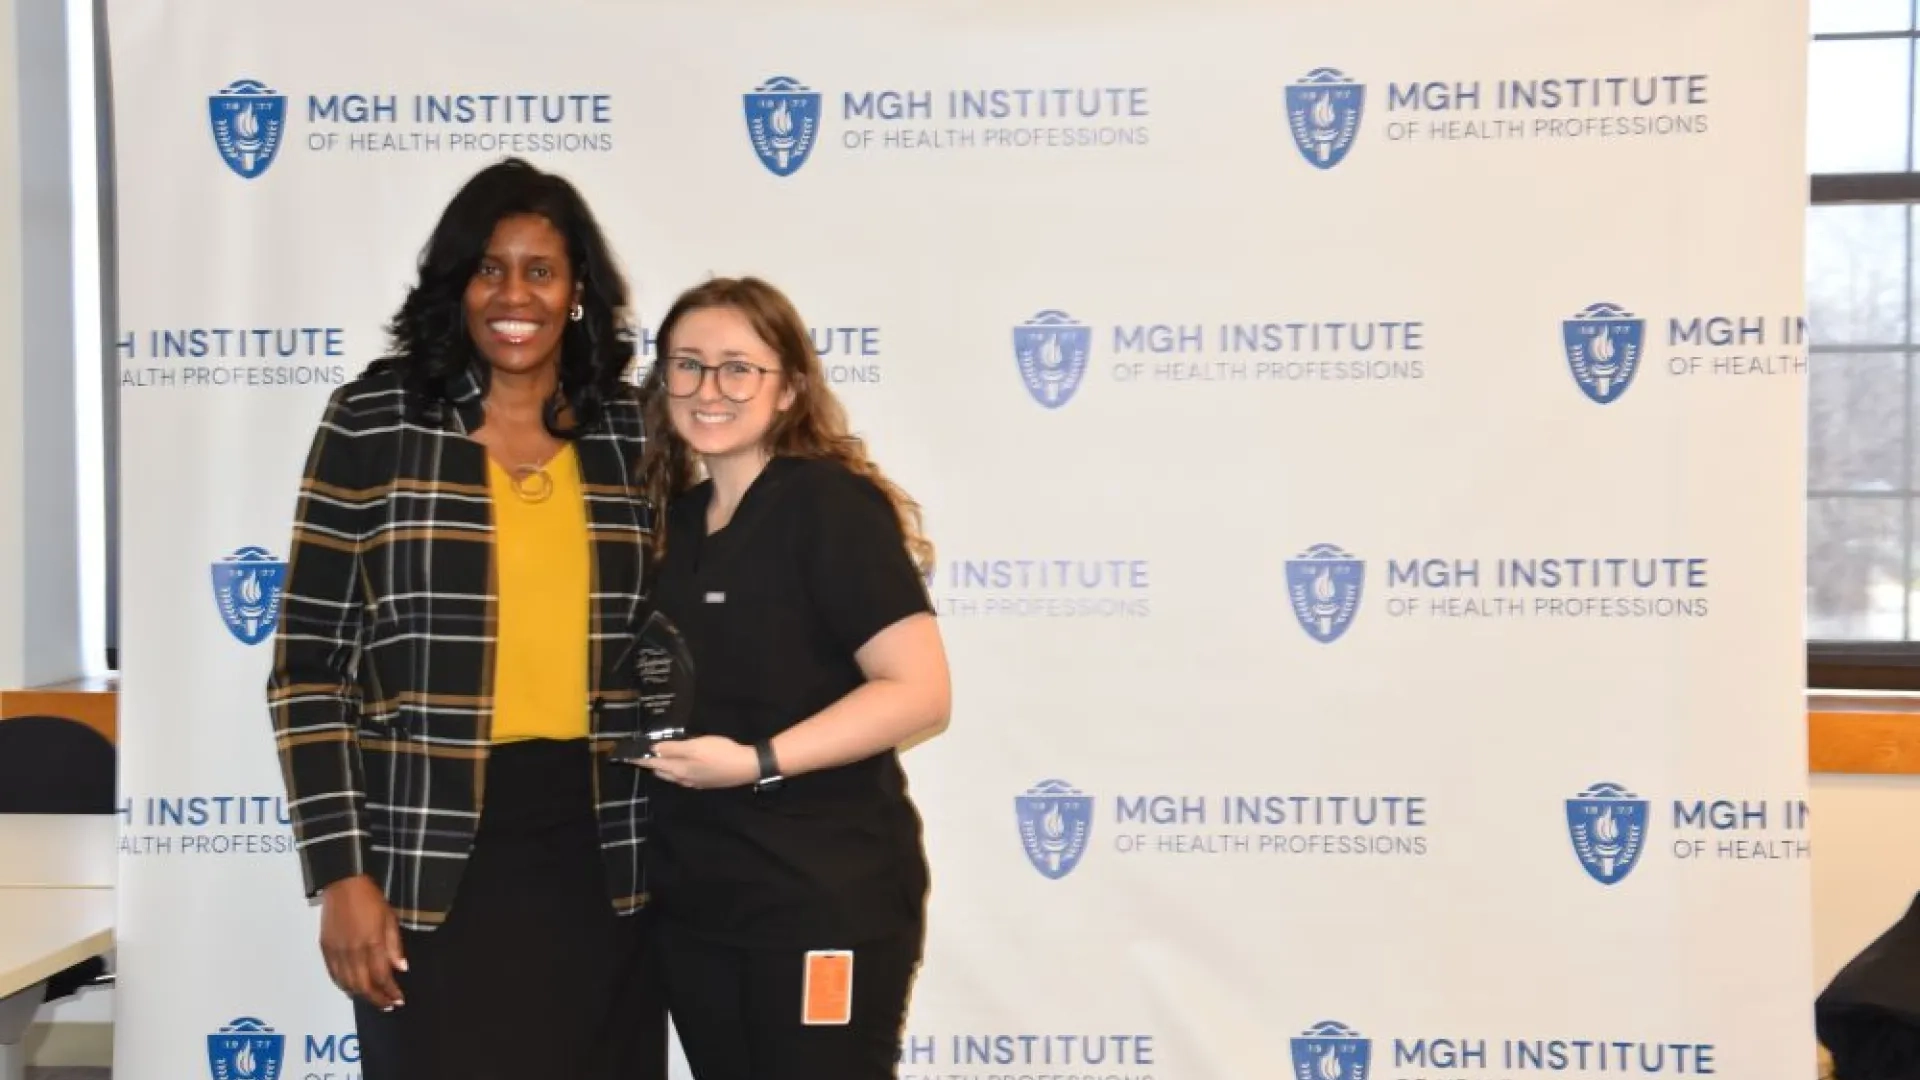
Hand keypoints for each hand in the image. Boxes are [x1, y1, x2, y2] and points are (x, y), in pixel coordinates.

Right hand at [319, 874, 406, 1009]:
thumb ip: (394, 946)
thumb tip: (401, 968)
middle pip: (363, 985)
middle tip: (387, 1005)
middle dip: (377, 999)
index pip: (382, 976)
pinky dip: (343, 986)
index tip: (398, 1000)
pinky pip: (333, 974)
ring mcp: (337, 951)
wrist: (343, 884)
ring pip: (347, 983)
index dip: (390, 992)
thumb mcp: (390, 918)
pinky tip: (352, 989)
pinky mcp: (325, 948)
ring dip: (361, 996)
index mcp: (371, 943)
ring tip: (373, 999)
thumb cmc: (370, 898)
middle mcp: (353, 951)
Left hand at [637, 735, 757, 789]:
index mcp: (678, 769)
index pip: (653, 764)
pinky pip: (683, 777)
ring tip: (659, 759)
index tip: (627, 756)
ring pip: (673, 775)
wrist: (745, 767)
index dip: (640, 759)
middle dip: (651, 764)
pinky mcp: (704, 782)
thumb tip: (653, 749)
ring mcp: (694, 782)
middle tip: (643, 755)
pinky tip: (681, 766)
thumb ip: (673, 748)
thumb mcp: (695, 746)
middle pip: (662, 772)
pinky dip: (676, 771)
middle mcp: (683, 778)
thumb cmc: (719, 753)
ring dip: (664, 768)